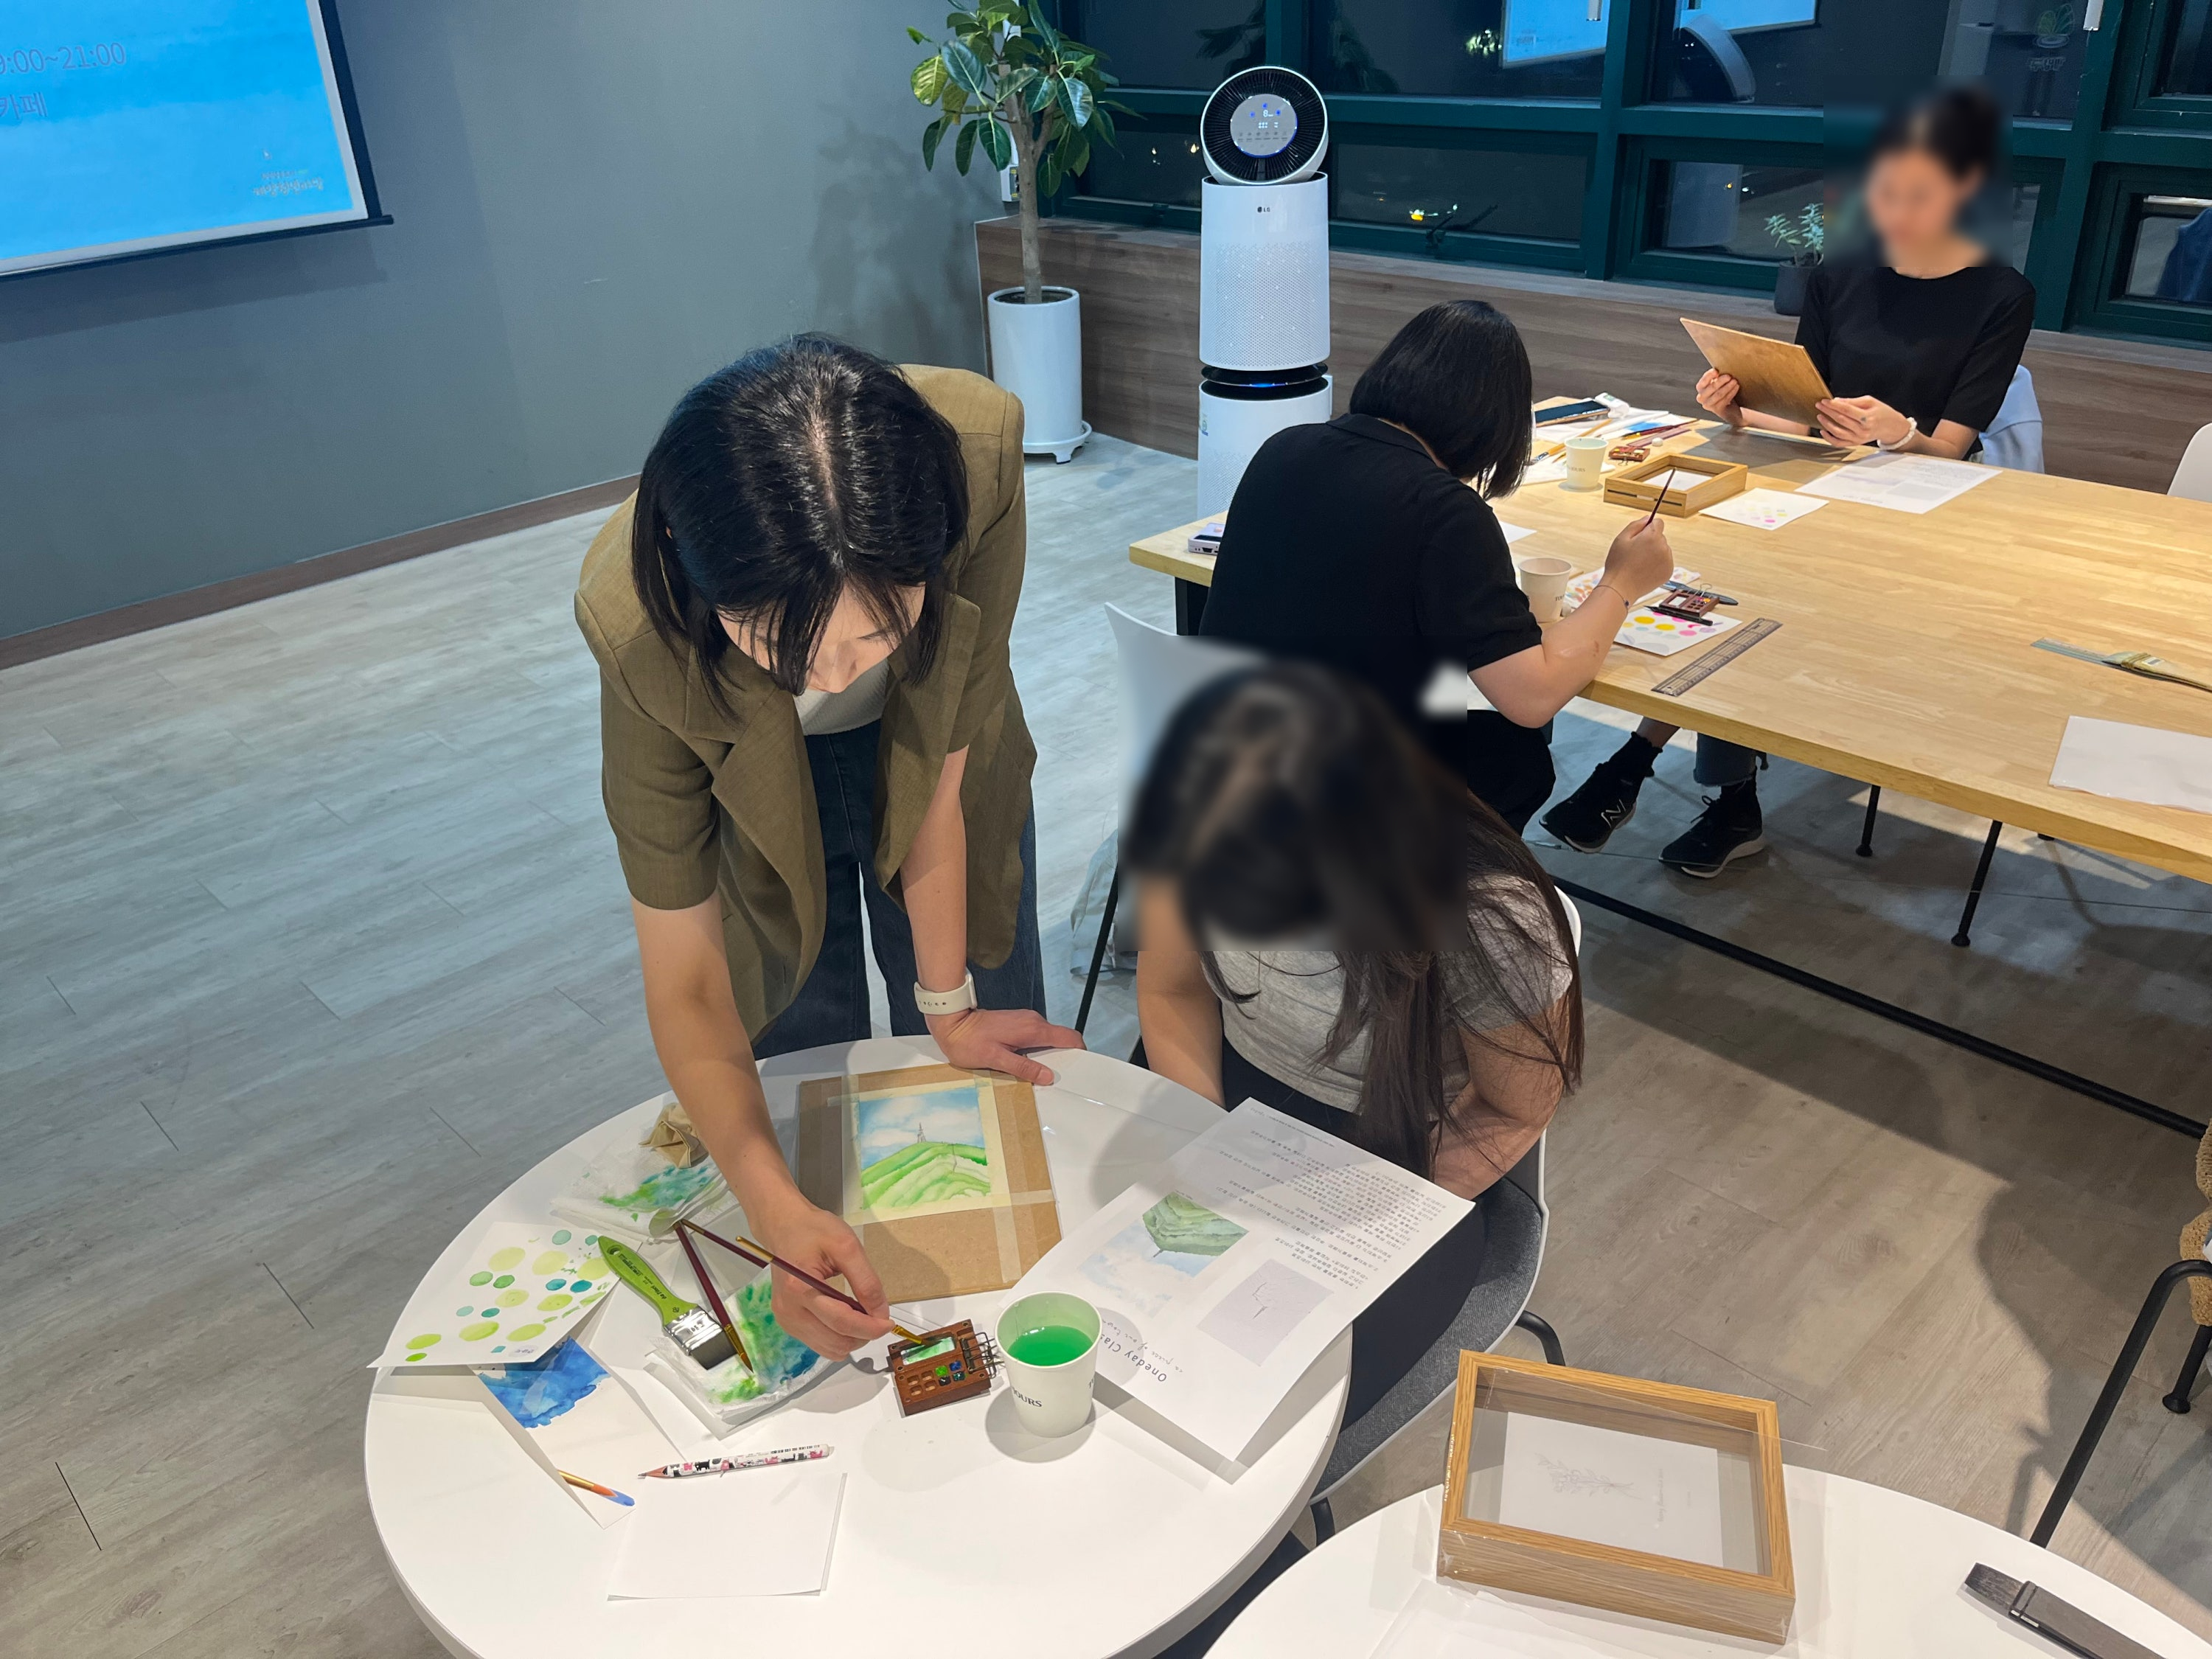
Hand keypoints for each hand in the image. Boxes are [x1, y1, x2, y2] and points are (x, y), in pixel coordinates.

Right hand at [748, 1190, 892, 1360]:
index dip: (870, 1327)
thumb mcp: (847, 1246)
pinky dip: (838, 1338)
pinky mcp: (787, 1323)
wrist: (783, 1227)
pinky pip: (819, 1344)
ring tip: (862, 1317)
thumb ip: (866, 1281)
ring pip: (829, 1349)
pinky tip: (845, 1318)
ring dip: (852, 1339)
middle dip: (863, 1335)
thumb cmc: (814, 1230)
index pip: (842, 1321)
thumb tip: (881, 1313)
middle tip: (878, 1317)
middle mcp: (788, 1310)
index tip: (890, 1323)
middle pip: (836, 1341)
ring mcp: (785, 1319)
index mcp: (800, 1287)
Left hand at [927, 1006, 1084, 1084]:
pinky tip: (1028, 1063)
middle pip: (1060, 1039)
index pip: (1069, 1037)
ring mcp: (1026, 1020)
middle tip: (1057, 1078)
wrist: (951, 1022)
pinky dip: (1038, 1050)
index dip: (1079, 1052)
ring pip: (1048, 1038)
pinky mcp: (1018, 1022)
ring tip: (1041, 1074)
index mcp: (1033, 1029)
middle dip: (1063, 1058)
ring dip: (1049, 1055)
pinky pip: (1036, 1037)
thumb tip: (1048, 1076)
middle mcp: (1033, 1021)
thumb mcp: (996, 1060)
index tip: (1078, 1069)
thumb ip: (1024, 1067)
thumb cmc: (970, 1042)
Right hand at [1601, 517, 1673, 605]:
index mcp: (1652, 537)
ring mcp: (1668, 560)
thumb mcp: (1621, 539)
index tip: (1640, 536)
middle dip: (1650, 541)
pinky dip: (1657, 564)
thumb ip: (1636, 525)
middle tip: (1635, 553)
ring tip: (1639, 563)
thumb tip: (1648, 518)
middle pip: (1660, 537)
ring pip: (1663, 550)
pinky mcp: (1668, 571)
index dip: (1648, 528)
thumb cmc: (1618, 564)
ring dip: (1654, 553)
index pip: (1658, 523)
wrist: (1621, 588)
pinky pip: (1665, 562)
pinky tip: (1645, 570)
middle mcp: (1663, 547)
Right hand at [1695, 371, 1744, 426]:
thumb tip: (1724, 365)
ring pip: (1719, 394)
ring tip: (1735, 381)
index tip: (1716, 371)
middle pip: (1711, 388)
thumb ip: (1717, 375)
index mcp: (1700, 387)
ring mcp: (1708, 405)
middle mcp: (1701, 397)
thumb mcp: (1718, 381)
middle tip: (1729, 376)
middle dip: (1721, 381)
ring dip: (1728, 387)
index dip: (1709, 376)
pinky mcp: (1717, 410)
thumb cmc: (1723, 389)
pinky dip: (1731, 393)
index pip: (1703, 381)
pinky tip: (1736, 387)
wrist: (1728, 406)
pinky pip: (1724, 400)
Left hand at [1815, 395, 1909, 448]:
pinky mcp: (1855, 443)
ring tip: (1820, 415)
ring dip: (1826, 424)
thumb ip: (1853, 401)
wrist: (1891, 427)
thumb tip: (1837, 400)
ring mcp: (1858, 439)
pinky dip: (1829, 438)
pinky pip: (1839, 443)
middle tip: (1819, 405)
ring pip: (1837, 432)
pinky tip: (1823, 431)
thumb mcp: (1871, 402)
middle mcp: (1862, 430)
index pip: (1846, 410)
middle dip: (1828, 411)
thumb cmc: (1882, 412)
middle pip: (1840, 420)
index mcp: (1867, 418)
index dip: (1834, 405)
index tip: (1824, 400)